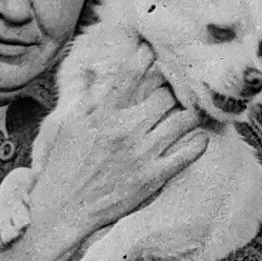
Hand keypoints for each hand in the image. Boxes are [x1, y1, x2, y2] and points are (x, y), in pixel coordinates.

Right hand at [25, 60, 207, 260]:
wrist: (63, 208)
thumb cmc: (63, 165)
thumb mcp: (67, 125)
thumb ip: (87, 97)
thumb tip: (97, 71)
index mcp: (102, 113)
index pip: (131, 73)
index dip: (147, 57)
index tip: (154, 52)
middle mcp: (125, 129)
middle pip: (166, 94)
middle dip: (173, 88)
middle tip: (178, 88)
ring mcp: (141, 153)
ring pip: (183, 119)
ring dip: (189, 113)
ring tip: (189, 113)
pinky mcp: (152, 177)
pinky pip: (189, 152)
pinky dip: (198, 142)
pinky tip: (197, 138)